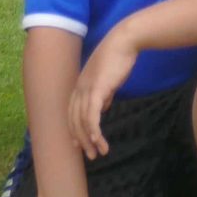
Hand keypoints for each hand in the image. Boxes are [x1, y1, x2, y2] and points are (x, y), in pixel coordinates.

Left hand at [70, 30, 137, 158]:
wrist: (124, 41)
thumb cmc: (118, 58)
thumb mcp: (108, 79)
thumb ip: (104, 93)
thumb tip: (105, 106)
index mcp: (80, 85)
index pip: (72, 113)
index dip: (74, 130)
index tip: (80, 145)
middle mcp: (79, 88)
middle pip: (74, 120)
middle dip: (81, 140)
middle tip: (91, 155)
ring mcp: (86, 88)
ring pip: (82, 120)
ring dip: (90, 139)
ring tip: (99, 152)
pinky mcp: (98, 88)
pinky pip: (92, 113)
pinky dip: (93, 128)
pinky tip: (98, 139)